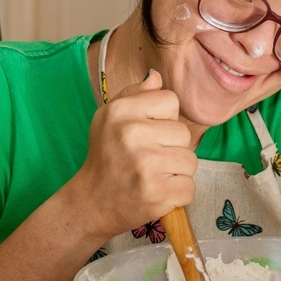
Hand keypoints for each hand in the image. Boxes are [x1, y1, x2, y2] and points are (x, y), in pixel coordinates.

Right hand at [73, 70, 197, 239]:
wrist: (91, 203)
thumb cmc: (105, 156)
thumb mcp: (109, 117)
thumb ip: (134, 94)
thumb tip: (156, 77)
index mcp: (121, 112)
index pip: (171, 101)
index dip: (163, 119)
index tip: (146, 134)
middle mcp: (132, 135)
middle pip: (183, 133)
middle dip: (172, 147)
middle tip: (148, 159)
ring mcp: (146, 166)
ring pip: (190, 161)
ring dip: (176, 171)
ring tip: (153, 175)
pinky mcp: (157, 193)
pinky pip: (189, 187)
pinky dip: (177, 193)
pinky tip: (157, 191)